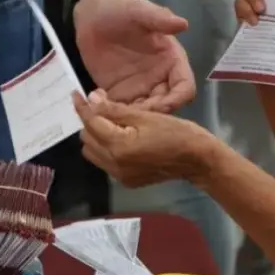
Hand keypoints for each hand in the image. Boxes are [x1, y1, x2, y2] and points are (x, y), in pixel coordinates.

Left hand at [72, 90, 219, 186]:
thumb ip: (115, 109)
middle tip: (103, 107)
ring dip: (97, 136)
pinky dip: (108, 148)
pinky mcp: (127, 180)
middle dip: (91, 121)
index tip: (77, 94)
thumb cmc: (177, 133)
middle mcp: (114, 164)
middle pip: (87, 139)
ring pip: (93, 152)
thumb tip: (92, 99)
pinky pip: (106, 162)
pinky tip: (123, 139)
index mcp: (118, 146)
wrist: (197, 160)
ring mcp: (120, 175)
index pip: (91, 123)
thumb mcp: (146, 115)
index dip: (84, 107)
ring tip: (112, 123)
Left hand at [73, 0, 194, 112]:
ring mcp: (140, 89)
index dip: (176, 100)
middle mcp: (160, 79)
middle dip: (151, 116)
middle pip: (165, 107)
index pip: (184, 88)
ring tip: (112, 115)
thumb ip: (159, 18)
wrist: (93, 15)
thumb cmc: (121, 10)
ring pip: (144, 115)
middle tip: (130, 118)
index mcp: (172, 62)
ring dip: (132, 120)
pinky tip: (99, 111)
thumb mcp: (139, 11)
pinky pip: (122, 113)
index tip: (159, 106)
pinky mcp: (119, 95)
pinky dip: (114, 117)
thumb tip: (182, 23)